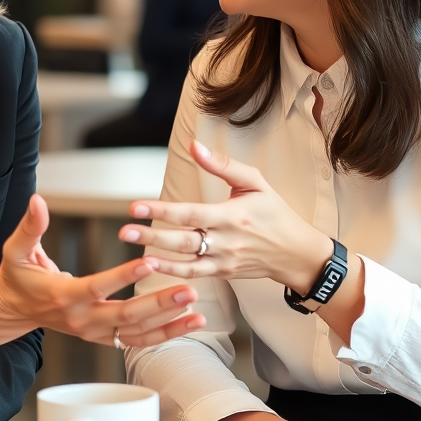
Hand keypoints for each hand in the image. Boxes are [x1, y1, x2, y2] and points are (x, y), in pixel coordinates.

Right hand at [0, 194, 206, 348]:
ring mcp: (94, 332)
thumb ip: (30, 227)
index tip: (148, 261)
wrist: (14, 310)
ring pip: (137, 333)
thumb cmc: (17, 277)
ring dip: (170, 323)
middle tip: (187, 290)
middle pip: (126, 316)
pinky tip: (190, 323)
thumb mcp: (16, 250)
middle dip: (159, 304)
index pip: (98, 287)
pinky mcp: (104, 337)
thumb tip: (37, 201)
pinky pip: (138, 340)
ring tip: (197, 309)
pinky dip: (165, 333)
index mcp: (64, 296)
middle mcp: (83, 320)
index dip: (123, 276)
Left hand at [119, 141, 331, 293]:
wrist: (296, 252)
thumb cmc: (274, 212)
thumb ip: (223, 165)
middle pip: (183, 240)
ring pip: (186, 262)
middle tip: (124, 230)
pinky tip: (152, 266)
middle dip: (152, 235)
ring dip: (158, 257)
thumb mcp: (255, 182)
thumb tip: (194, 146)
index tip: (134, 207)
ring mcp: (224, 261)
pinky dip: (173, 273)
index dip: (161, 210)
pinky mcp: (224, 273)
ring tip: (132, 251)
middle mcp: (226, 241)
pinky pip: (194, 274)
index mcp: (232, 216)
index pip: (190, 214)